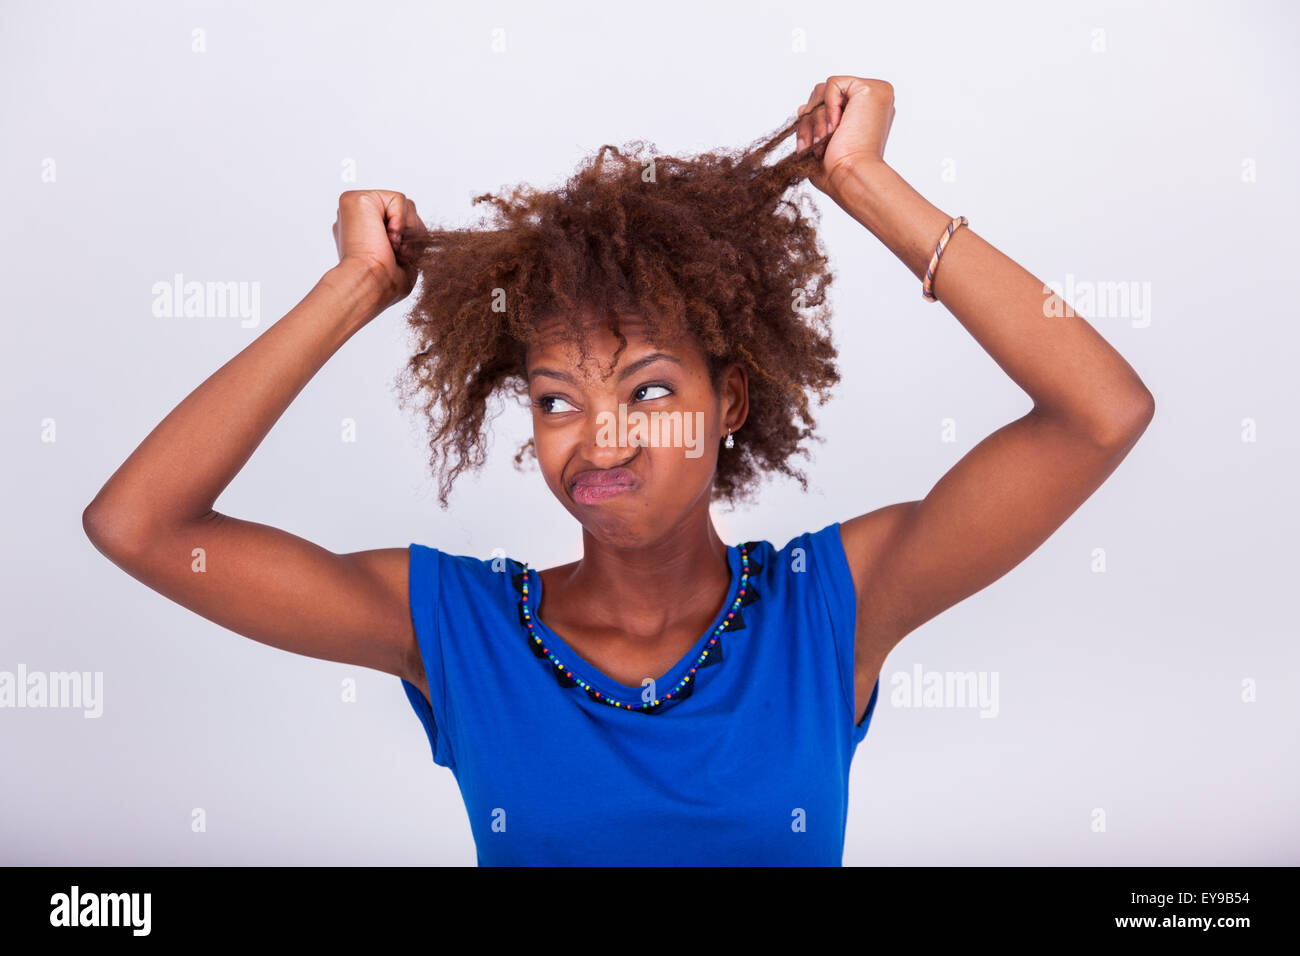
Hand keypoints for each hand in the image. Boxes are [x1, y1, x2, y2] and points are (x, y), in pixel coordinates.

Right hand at [331, 189, 428, 313]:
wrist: (370, 282)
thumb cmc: (383, 281)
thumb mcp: (404, 258)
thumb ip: (408, 239)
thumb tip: (417, 231)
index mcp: (365, 233)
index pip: (401, 224)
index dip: (409, 241)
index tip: (400, 259)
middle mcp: (359, 219)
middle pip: (404, 213)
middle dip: (411, 234)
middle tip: (400, 254)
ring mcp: (356, 208)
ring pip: (405, 205)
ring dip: (408, 230)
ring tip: (393, 248)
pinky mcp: (357, 198)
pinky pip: (398, 199)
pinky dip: (401, 220)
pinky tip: (389, 236)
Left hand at [795, 75, 895, 199]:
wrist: (851, 175)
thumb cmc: (839, 171)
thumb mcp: (821, 144)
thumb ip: (815, 124)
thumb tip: (802, 108)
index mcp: (864, 113)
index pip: (827, 104)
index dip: (812, 121)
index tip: (809, 145)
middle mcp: (872, 101)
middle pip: (822, 96)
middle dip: (810, 121)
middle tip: (815, 145)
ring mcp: (874, 93)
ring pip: (823, 91)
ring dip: (816, 119)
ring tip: (823, 141)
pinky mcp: (870, 89)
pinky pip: (833, 83)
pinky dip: (827, 106)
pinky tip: (837, 127)